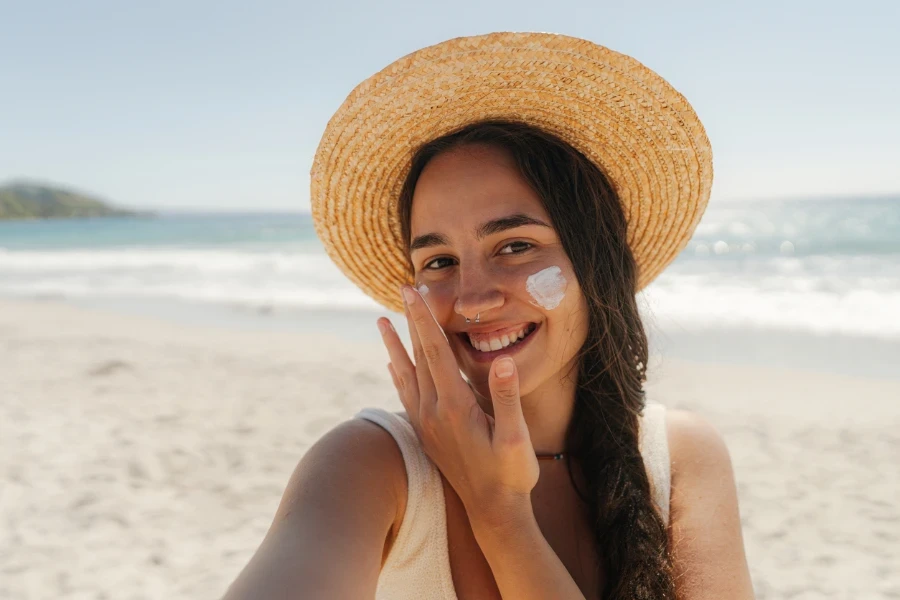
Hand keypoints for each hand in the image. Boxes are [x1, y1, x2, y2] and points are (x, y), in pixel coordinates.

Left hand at [377, 285, 539, 517]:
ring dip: (394, 346)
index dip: (424, 318)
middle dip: (410, 320)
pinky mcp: (427, 433)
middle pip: (418, 356)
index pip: (435, 351)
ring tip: (381, 323)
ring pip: (406, 374)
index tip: (413, 291)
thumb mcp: (516, 438)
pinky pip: (407, 394)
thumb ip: (506, 397)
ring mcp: (427, 423)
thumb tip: (502, 359)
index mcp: (454, 406)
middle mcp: (433, 411)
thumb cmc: (510, 475)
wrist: (491, 512)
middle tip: (402, 290)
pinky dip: (398, 374)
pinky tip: (392, 366)